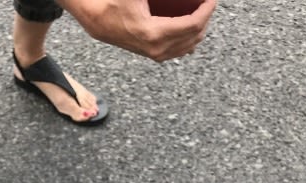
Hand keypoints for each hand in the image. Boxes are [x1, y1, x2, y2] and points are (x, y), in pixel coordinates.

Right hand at [58, 0, 217, 62]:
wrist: (98, 19)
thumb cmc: (115, 2)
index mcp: (155, 34)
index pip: (193, 24)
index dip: (207, 9)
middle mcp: (157, 49)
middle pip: (195, 36)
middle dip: (206, 17)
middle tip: (207, 2)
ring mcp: (156, 55)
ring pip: (189, 45)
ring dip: (200, 28)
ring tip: (201, 10)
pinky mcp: (154, 55)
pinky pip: (180, 49)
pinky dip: (190, 37)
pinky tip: (192, 24)